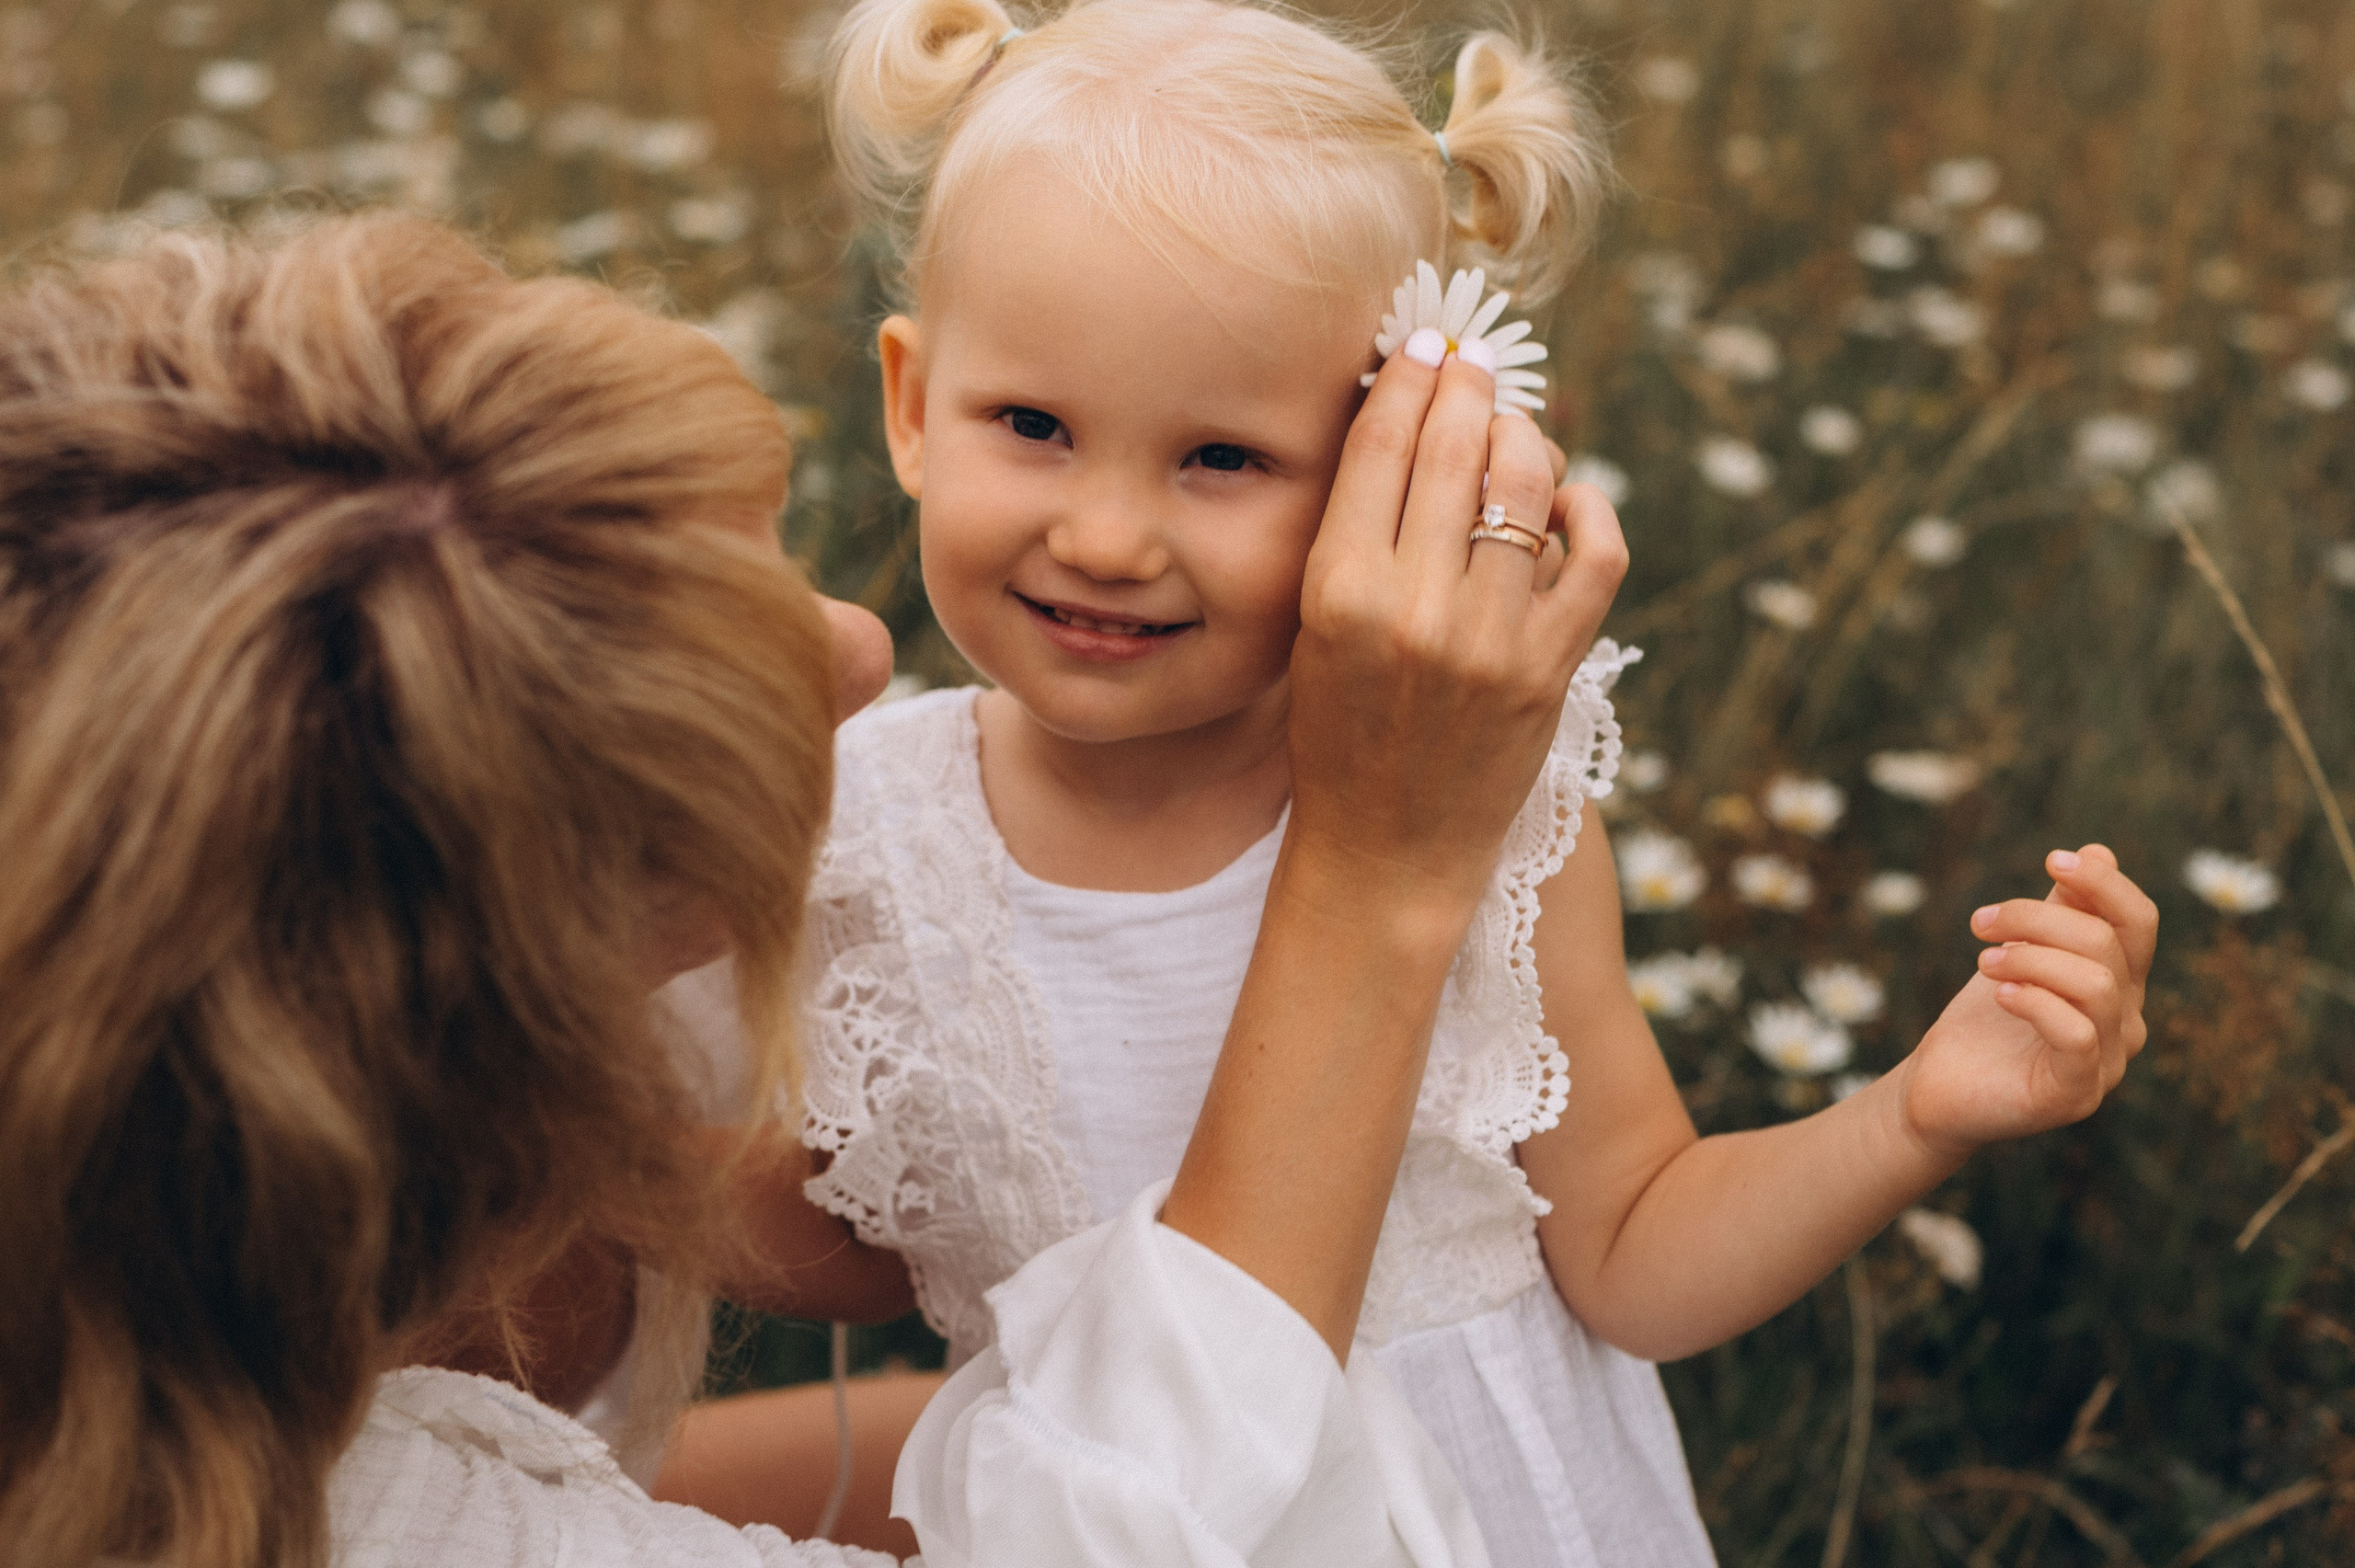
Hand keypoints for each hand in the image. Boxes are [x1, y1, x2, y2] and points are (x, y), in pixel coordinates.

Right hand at [1286, 347, 1626, 916]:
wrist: (1385, 850)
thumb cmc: (1338, 735)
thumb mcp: (1315, 628)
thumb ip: (1357, 535)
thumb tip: (1409, 422)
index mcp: (1338, 592)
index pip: (1382, 445)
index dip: (1408, 377)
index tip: (1425, 346)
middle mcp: (1414, 607)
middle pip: (1456, 447)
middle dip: (1468, 386)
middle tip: (1473, 363)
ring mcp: (1490, 639)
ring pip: (1529, 484)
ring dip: (1525, 436)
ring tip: (1513, 430)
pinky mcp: (1549, 669)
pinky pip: (1596, 556)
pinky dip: (1590, 513)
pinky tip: (1568, 504)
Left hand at [1895, 845, 2157, 1161]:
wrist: (1939, 1087)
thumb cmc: (1984, 1021)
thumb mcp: (2021, 952)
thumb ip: (2061, 910)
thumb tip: (2098, 850)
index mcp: (2119, 983)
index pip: (2138, 922)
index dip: (2104, 884)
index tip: (2052, 861)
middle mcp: (2125, 1022)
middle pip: (2107, 944)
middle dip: (2037, 918)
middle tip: (1980, 922)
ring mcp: (2108, 1062)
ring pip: (2096, 984)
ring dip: (2030, 958)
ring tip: (1984, 961)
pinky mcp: (2075, 1093)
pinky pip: (2078, 1034)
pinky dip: (2037, 1002)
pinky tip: (2000, 994)